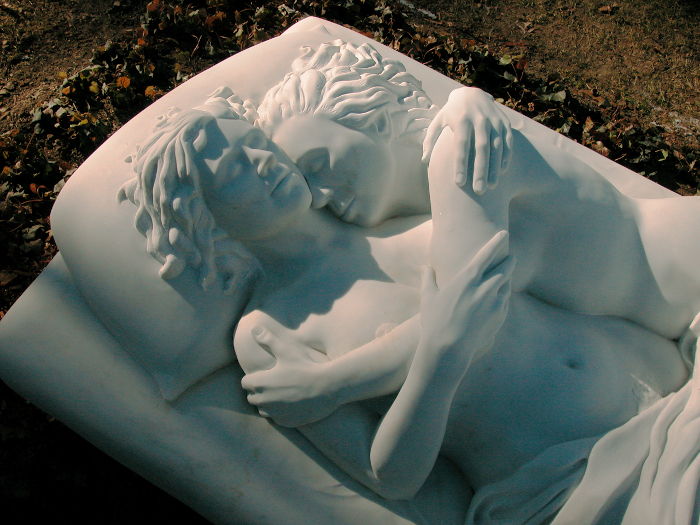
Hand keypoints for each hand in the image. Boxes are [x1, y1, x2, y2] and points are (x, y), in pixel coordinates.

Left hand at [241, 325, 338, 427]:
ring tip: (281, 394)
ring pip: (263, 410)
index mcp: (260, 383)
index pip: (245, 383)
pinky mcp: (286, 422)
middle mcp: (264, 401)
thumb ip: (268, 340)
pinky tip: (291, 404)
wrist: (327, 388)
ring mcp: (275, 413)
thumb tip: (254, 328)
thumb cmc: (305, 367)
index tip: (265, 374)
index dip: (254, 377)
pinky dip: (281, 413)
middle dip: (259, 391)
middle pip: (252, 397)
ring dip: (267, 403)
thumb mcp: (286, 351)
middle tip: (274, 382)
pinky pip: (277, 418)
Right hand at [419, 231, 513, 372]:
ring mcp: (495, 303)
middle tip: (511, 257)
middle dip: (509, 260)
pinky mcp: (499, 317)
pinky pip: (504, 302)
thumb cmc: (435, 321)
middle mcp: (485, 287)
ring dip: (505, 280)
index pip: (487, 254)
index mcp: (468, 278)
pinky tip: (497, 299)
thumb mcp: (428, 297)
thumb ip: (428, 279)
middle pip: (505, 268)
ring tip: (504, 278)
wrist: (449, 349)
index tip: (504, 234)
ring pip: (506, 285)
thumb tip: (424, 267)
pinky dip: (502, 297)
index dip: (496, 242)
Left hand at [422, 87, 512, 194]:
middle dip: (480, 170)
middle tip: (478, 191)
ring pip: (497, 147)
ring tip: (490, 186)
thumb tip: (424, 160)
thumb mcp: (437, 121)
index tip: (459, 183)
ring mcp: (494, 120)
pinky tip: (501, 172)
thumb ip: (430, 139)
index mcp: (461, 120)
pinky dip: (505, 157)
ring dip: (494, 167)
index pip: (461, 146)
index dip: (461, 165)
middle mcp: (479, 119)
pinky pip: (507, 142)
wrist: (472, 93)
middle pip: (481, 148)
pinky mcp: (505, 123)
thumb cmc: (451, 113)